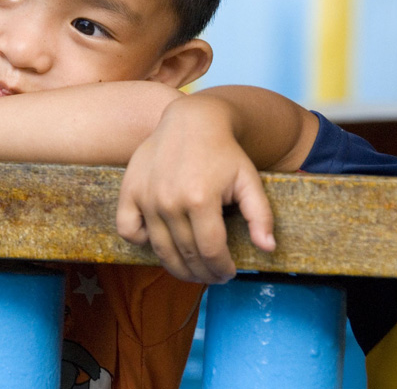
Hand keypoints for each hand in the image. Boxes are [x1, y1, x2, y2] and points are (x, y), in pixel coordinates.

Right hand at [116, 95, 274, 283]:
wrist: (191, 120)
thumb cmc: (223, 151)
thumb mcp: (249, 179)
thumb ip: (260, 215)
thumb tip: (268, 248)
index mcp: (201, 198)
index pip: (211, 251)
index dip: (222, 269)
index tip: (229, 273)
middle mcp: (170, 200)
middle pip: (186, 254)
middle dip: (203, 273)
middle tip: (213, 276)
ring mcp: (147, 196)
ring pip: (160, 249)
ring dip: (177, 267)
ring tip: (192, 269)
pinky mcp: (130, 190)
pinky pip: (128, 229)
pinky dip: (142, 241)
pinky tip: (160, 240)